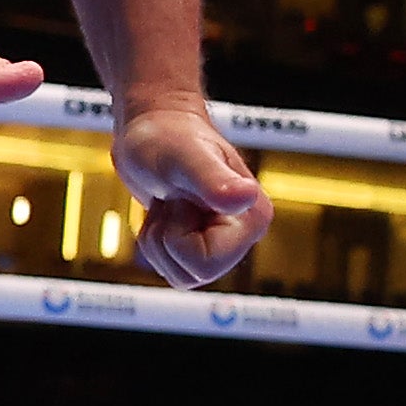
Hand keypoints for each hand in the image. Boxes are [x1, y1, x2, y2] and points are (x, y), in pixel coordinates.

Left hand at [112, 99, 271, 288]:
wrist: (153, 129)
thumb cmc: (168, 137)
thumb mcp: (186, 157)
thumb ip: (214, 180)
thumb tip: (245, 196)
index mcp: (253, 217)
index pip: (207, 263)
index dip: (178, 236)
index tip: (181, 200)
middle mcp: (245, 234)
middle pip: (194, 274)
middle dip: (168, 239)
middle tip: (174, 201)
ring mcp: (224, 242)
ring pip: (181, 275)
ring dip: (159, 241)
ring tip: (169, 204)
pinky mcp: (202, 245)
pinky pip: (172, 268)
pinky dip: (157, 242)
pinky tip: (166, 212)